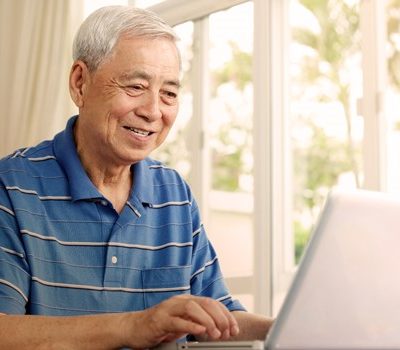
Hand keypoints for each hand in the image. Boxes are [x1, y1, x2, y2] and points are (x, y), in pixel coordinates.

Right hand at [122, 294, 239, 348]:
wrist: (133, 327)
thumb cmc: (159, 325)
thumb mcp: (182, 322)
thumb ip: (197, 322)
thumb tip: (218, 328)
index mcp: (187, 300)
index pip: (212, 303)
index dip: (225, 315)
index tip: (233, 329)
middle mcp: (180, 301)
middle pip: (205, 303)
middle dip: (220, 318)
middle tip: (227, 332)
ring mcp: (169, 308)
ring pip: (193, 308)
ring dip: (208, 321)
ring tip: (216, 334)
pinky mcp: (160, 319)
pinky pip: (177, 320)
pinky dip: (190, 325)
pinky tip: (199, 331)